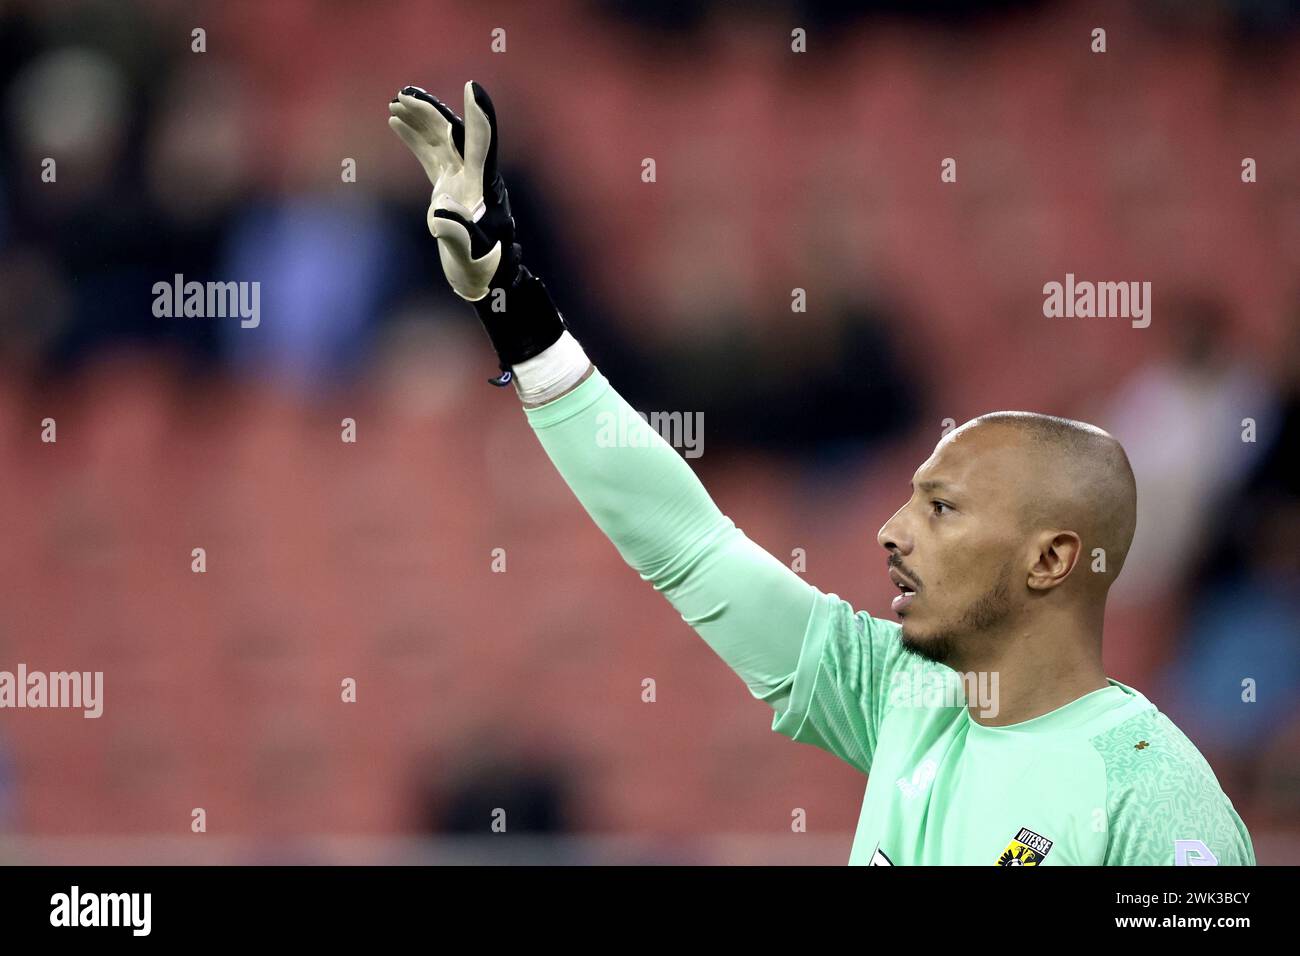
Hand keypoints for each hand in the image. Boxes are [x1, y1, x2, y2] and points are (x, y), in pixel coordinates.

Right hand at [388, 80, 567, 386]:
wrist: (485, 281)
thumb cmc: (482, 271)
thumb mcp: (470, 258)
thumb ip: (459, 238)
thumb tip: (440, 217)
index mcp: (483, 187)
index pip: (483, 144)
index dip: (479, 116)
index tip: (472, 87)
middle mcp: (475, 177)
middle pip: (455, 133)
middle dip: (431, 112)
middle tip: (403, 97)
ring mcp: (461, 179)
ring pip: (442, 139)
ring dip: (421, 119)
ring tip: (395, 103)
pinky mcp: (448, 185)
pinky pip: (431, 153)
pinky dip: (415, 136)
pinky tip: (395, 122)